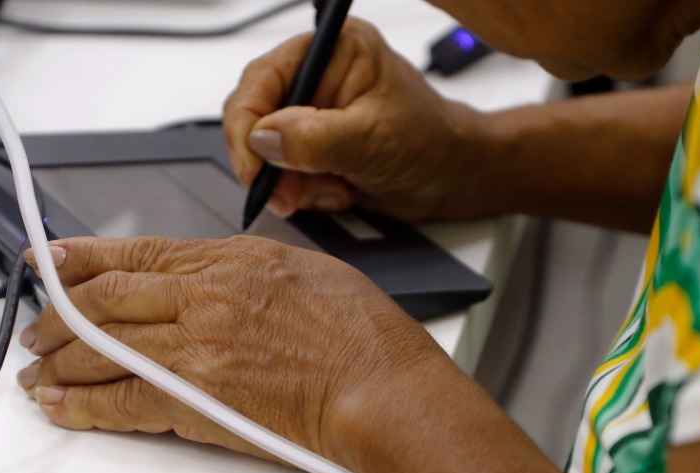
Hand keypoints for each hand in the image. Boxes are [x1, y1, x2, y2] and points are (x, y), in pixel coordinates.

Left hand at [15, 236, 457, 468]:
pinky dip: (83, 406)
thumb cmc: (365, 341)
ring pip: (102, 348)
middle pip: (105, 299)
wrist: (383, 391)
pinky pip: (121, 402)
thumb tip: (220, 282)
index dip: (83, 257)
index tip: (50, 259)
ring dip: (60, 362)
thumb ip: (251, 273)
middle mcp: (205, 297)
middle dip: (60, 314)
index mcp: (232, 261)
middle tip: (38, 327)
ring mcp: (196, 349)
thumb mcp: (308, 272)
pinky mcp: (196, 400)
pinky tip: (61, 407)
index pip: (139, 252)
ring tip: (37, 372)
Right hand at [223, 18, 492, 221]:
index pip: (262, 78)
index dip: (247, 124)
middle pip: (256, 116)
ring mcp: (313, 112)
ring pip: (267, 152)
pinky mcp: (313, 144)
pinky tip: (339, 190)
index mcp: (332, 50)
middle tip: (285, 195)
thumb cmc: (430, 142)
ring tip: (333, 188)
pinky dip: (306, 191)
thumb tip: (262, 140)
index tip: (252, 166)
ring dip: (293, 182)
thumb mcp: (371, 140)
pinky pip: (284, 173)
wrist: (452, 179)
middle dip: (270, 163)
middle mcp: (317, 76)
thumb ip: (314, 139)